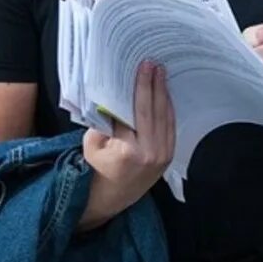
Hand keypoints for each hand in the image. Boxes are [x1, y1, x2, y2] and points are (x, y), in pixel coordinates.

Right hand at [79, 61, 174, 228]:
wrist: (111, 198)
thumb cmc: (97, 168)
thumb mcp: (92, 143)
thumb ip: (103, 120)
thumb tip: (114, 94)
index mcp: (129, 149)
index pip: (133, 110)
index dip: (138, 87)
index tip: (141, 68)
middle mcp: (150, 152)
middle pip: (152, 109)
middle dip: (153, 84)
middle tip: (153, 63)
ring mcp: (162, 155)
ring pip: (165, 116)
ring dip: (163, 92)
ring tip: (161, 72)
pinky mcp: (168, 156)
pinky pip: (170, 126)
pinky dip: (168, 107)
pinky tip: (165, 92)